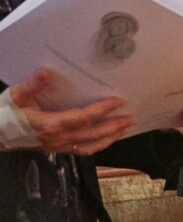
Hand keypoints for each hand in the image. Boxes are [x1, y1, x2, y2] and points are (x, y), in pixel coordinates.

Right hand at [9, 68, 132, 154]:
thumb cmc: (7, 114)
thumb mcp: (17, 95)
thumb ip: (32, 85)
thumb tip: (47, 72)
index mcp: (50, 125)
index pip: (81, 118)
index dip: (100, 110)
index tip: (117, 101)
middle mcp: (57, 138)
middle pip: (90, 135)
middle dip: (112, 127)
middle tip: (131, 118)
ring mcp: (57, 146)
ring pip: (87, 146)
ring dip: (108, 138)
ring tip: (124, 129)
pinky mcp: (55, 148)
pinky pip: (80, 149)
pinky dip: (96, 145)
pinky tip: (105, 138)